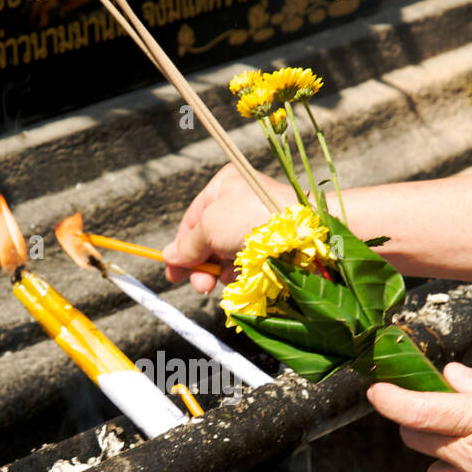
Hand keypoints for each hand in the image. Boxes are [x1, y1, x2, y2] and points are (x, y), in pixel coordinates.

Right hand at [162, 163, 294, 293]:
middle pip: (208, 240)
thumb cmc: (252, 219)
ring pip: (227, 255)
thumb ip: (187, 244)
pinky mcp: (271, 244)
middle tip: (201, 286)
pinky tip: (244, 278)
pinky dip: (241, 273)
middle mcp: (240, 202)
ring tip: (227, 279)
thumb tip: (169, 256)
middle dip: (202, 266)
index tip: (173, 274)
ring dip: (221, 272)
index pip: (192, 220)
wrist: (302, 233)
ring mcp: (256, 223)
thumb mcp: (209, 226)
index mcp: (224, 186)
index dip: (180, 248)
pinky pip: (247, 262)